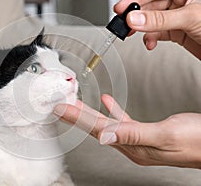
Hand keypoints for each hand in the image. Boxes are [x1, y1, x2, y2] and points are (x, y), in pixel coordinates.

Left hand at [54, 94, 200, 168]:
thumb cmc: (198, 140)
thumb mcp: (165, 134)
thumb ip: (133, 134)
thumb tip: (104, 136)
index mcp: (134, 146)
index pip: (98, 129)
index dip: (77, 118)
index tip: (61, 109)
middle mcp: (133, 145)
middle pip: (98, 127)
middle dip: (77, 116)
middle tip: (61, 107)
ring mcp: (139, 140)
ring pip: (107, 123)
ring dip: (91, 113)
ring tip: (76, 104)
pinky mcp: (146, 133)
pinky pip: (123, 121)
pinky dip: (114, 110)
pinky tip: (107, 102)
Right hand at [115, 0, 200, 58]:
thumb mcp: (190, 17)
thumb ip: (159, 19)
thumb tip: (135, 19)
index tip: (121, 8)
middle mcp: (182, 0)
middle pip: (151, 4)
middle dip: (136, 15)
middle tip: (123, 23)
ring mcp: (178, 16)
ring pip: (152, 20)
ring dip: (142, 29)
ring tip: (132, 34)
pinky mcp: (176, 31)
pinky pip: (157, 32)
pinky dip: (150, 38)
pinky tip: (149, 42)